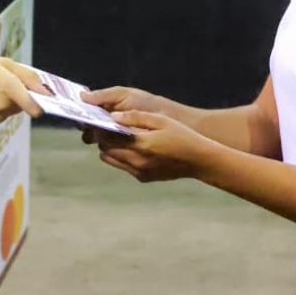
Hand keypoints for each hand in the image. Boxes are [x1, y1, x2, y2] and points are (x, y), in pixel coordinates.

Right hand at [0, 54, 44, 122]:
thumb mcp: (3, 62)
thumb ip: (27, 76)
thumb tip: (44, 88)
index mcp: (9, 88)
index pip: (36, 107)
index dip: (44, 101)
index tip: (45, 94)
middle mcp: (5, 106)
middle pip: (27, 104)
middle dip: (25, 93)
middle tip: (12, 79)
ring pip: (17, 107)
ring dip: (14, 98)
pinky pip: (7, 112)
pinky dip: (5, 103)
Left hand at [91, 110, 213, 182]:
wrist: (198, 160)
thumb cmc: (181, 135)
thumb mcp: (160, 120)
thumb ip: (135, 117)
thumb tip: (114, 116)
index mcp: (141, 144)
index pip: (109, 137)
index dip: (100, 128)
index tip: (97, 119)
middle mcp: (136, 161)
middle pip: (106, 149)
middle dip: (102, 137)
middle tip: (104, 126)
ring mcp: (139, 171)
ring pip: (110, 159)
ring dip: (109, 147)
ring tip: (115, 136)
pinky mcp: (142, 177)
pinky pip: (122, 166)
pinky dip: (120, 156)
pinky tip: (129, 147)